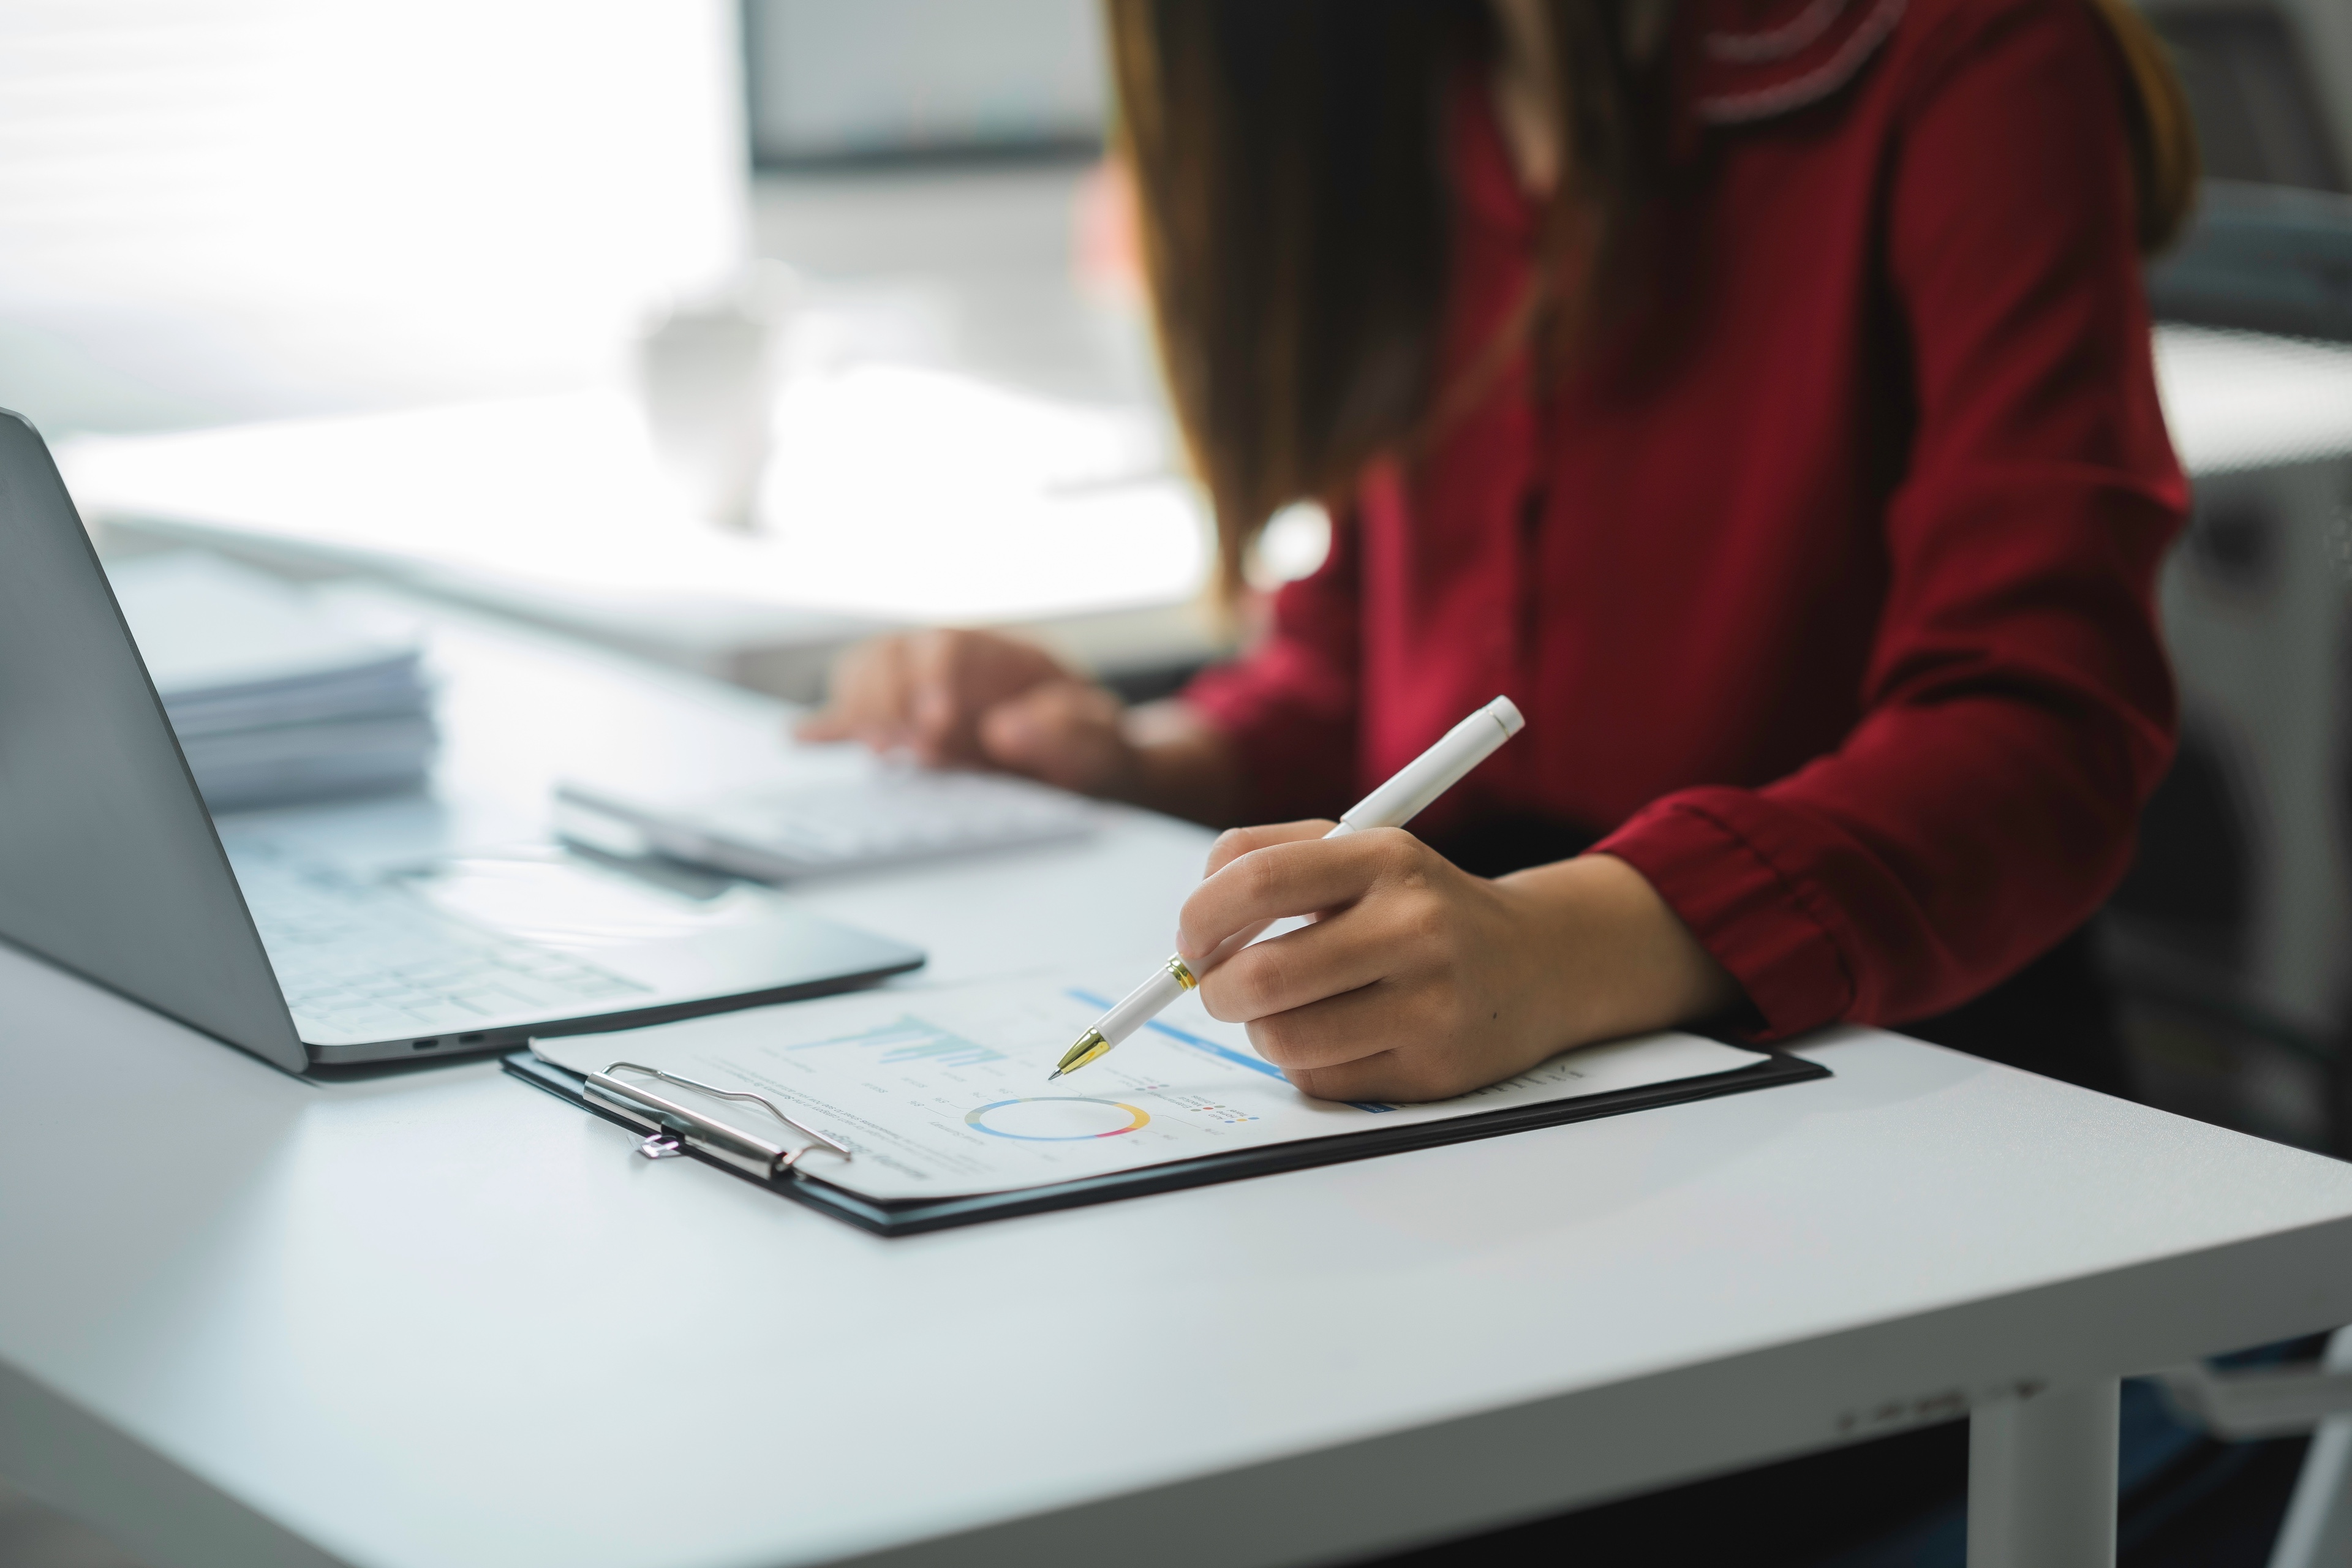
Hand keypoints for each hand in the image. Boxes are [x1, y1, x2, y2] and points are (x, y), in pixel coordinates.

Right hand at [795, 630, 1134, 790]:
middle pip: (893, 654)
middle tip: (900, 748)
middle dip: (887, 698)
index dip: (932, 680)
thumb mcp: (1101, 740)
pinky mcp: (906, 727)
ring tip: (881, 753)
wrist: (1087, 762)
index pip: (947, 647)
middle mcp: (951, 664)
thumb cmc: (1093, 744)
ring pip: (867, 674)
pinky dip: (830, 726)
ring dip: (861, 710)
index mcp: (1000, 655)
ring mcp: (922, 691)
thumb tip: (1008, 732)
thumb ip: (1067, 732)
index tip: (935, 724)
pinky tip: (803, 739)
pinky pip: (857, 714)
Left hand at [1178, 823, 1741, 1101]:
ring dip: (1262, 1030)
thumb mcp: (1359, 851)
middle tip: (1220, 987)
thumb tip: (1189, 931)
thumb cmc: (1419, 906)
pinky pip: (1319, 1080)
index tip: (1190, 938)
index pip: (1258, 880)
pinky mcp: (1432, 1071)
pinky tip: (1341, 1035)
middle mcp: (1414, 928)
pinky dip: (1306, 1063)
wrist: (1538, 963)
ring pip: (1282, 1039)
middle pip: (1261, 976)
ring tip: (1290, 1008)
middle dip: (1215, 989)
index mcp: (1386, 858)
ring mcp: (1430, 1005)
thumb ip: (1267, 862)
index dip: (1200, 916)